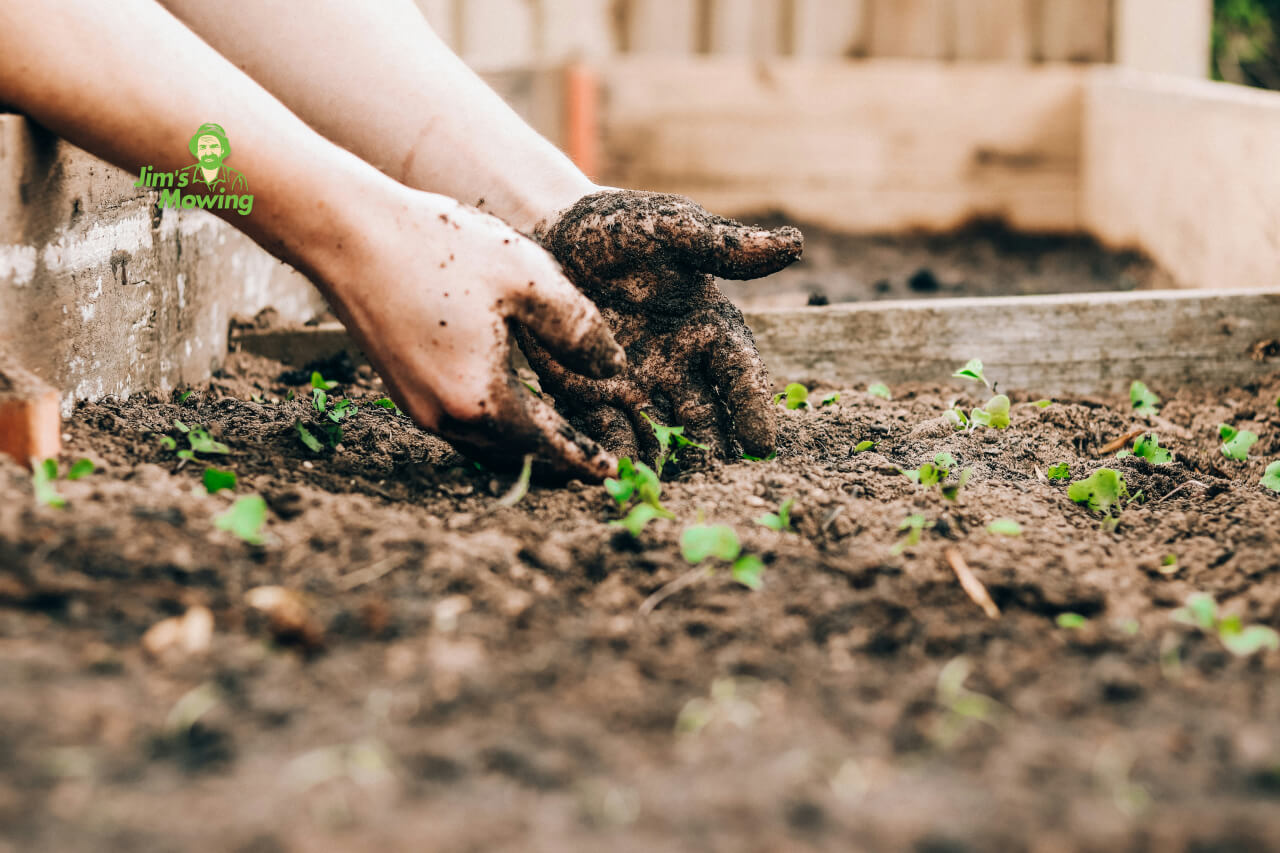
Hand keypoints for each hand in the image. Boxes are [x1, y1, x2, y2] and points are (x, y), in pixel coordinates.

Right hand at [318, 190, 625, 479]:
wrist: (349, 234)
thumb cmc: (441, 248)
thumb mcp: (530, 279)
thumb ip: (579, 330)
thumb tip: (614, 370)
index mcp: (481, 399)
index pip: (547, 446)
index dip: (583, 458)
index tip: (611, 473)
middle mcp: (444, 417)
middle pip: (514, 453)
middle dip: (556, 458)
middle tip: (592, 460)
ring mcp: (417, 406)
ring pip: (484, 442)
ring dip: (523, 444)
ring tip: (560, 436)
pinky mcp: (401, 388)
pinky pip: (460, 423)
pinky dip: (494, 423)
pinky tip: (512, 404)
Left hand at [517, 190, 802, 462]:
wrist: (550, 232)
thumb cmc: (621, 227)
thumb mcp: (671, 229)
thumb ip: (723, 246)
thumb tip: (793, 244)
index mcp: (709, 328)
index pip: (740, 374)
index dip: (752, 408)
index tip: (762, 444)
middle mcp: (679, 366)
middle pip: (705, 418)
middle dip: (714, 451)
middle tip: (721, 485)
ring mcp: (636, 385)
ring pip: (660, 434)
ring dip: (667, 463)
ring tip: (671, 493)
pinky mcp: (590, 395)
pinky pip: (606, 431)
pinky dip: (614, 454)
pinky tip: (617, 477)